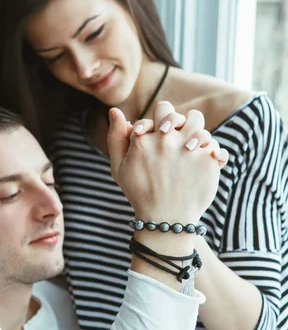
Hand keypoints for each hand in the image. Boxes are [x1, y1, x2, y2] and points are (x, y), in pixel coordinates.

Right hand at [107, 103, 226, 223]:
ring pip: (198, 122)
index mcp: (144, 139)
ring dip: (195, 131)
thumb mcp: (119, 167)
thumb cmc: (140, 193)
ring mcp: (188, 149)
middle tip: (176, 138)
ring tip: (192, 147)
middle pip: (179, 113)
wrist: (165, 220)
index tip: (160, 136)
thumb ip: (116, 138)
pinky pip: (215, 145)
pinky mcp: (207, 161)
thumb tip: (114, 110)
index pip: (160, 109)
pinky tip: (208, 162)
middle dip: (177, 122)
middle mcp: (166, 140)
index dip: (161, 121)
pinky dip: (214, 153)